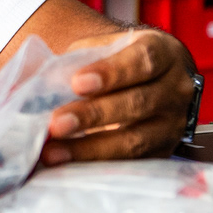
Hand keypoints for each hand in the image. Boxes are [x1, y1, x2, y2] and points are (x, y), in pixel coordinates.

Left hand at [40, 29, 191, 165]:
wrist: (149, 79)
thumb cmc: (118, 61)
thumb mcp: (104, 48)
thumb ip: (77, 60)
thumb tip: (36, 84)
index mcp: (163, 53)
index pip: (142, 61)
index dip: (111, 73)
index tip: (77, 82)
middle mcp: (176, 89)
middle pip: (138, 103)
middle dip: (94, 115)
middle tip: (57, 123)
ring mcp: (173, 124)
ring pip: (136, 140)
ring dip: (90, 148)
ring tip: (53, 151)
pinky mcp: (163, 152)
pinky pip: (131, 163)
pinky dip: (96, 164)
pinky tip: (68, 163)